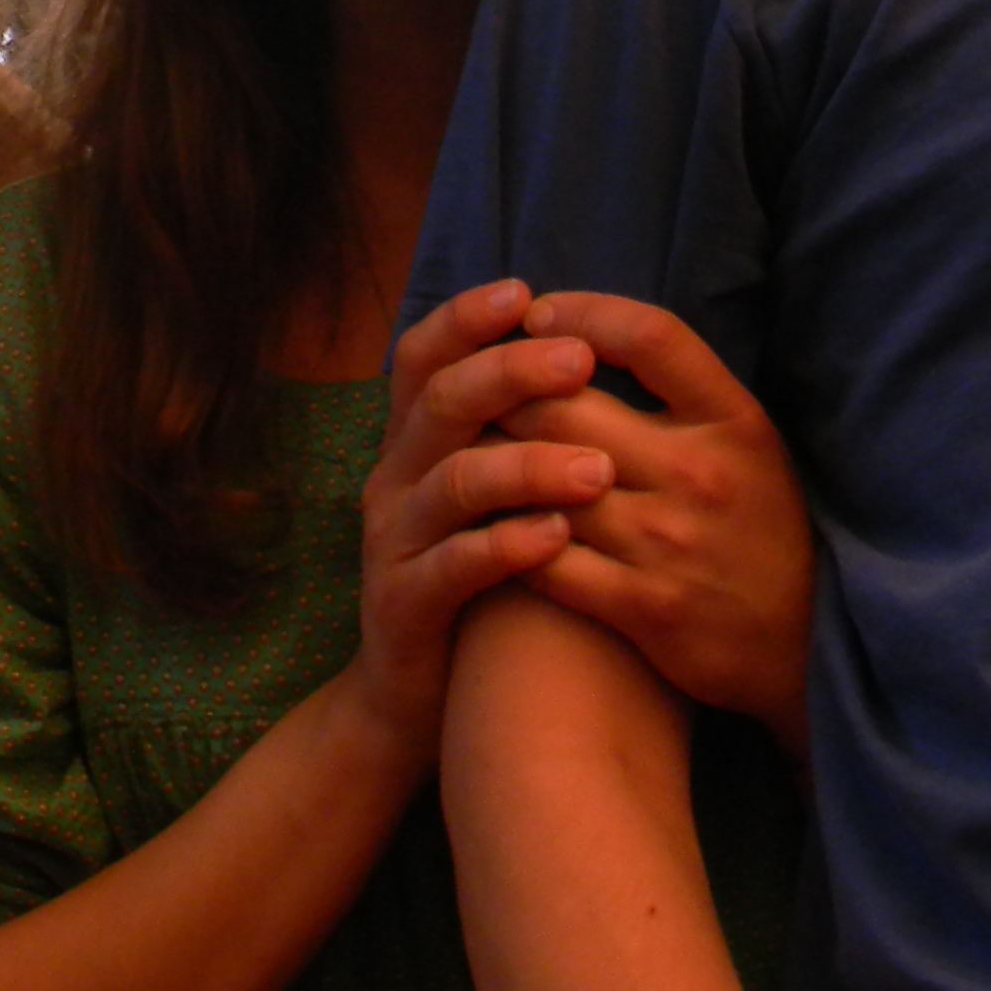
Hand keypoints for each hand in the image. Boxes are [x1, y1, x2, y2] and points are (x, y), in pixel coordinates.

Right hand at [345, 281, 611, 757]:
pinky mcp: (404, 606)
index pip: (423, 357)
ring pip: (453, 482)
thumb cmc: (471, 575)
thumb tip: (576, 344)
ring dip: (527, 465)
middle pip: (441, 403)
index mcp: (412, 442)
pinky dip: (507, 547)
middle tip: (580, 360)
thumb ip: (506, 428)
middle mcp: (393, 480)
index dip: (465, 319)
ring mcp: (392, 543)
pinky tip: (558, 538)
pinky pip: (453, 567)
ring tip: (598, 469)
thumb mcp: (477, 491)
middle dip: (511, 373)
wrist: (407, 698)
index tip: (525, 293)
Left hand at [502, 294, 813, 750]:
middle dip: (506, 390)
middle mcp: (702, 474)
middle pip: (568, 406)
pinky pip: (545, 561)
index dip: (583, 313)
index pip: (650, 336)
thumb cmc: (757, 527)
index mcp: (735, 421)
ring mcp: (670, 544)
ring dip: (491, 463)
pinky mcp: (644, 608)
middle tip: (474, 386)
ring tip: (466, 449)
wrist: (803, 650)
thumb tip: (582, 330)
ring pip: (543, 482)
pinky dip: (506, 537)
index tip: (538, 314)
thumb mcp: (747, 442)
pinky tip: (489, 524)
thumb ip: (680, 389)